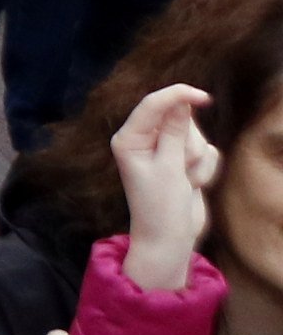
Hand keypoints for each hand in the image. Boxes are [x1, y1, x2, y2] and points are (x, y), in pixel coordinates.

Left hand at [113, 79, 220, 286]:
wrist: (170, 239)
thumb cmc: (161, 206)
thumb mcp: (169, 167)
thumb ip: (175, 132)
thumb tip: (181, 102)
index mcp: (129, 138)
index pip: (153, 105)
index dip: (178, 96)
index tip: (203, 97)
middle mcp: (144, 140)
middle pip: (179, 120)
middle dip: (188, 144)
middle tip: (181, 171)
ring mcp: (165, 151)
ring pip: (195, 136)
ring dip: (196, 161)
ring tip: (185, 181)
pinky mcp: (182, 161)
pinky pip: (206, 152)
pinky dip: (204, 169)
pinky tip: (192, 185)